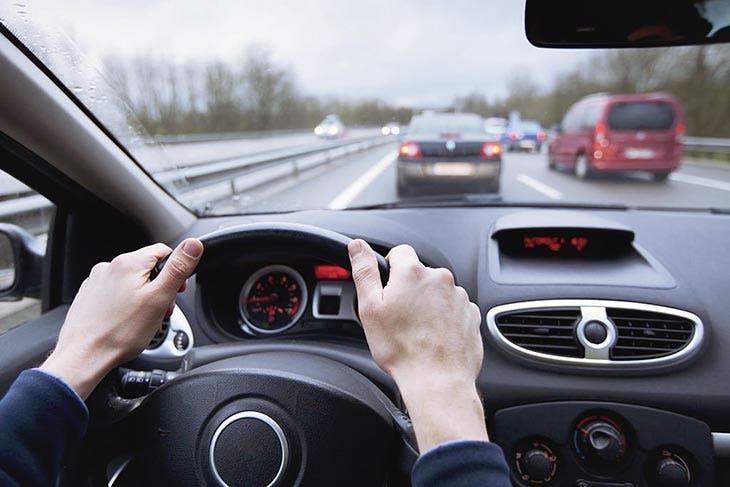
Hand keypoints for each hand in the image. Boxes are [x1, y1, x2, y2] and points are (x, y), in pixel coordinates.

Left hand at [41, 238, 203, 398]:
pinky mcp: (89, 296)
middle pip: (147, 269)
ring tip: (143, 321)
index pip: (163, 251)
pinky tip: (126, 322)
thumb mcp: (160, 298)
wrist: (84, 356)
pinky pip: (116, 294)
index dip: (176, 271)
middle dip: (159, 288)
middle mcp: (109, 267)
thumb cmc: (120, 332)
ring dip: (143, 298)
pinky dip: (125, 305)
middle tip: (160, 311)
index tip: (177, 291)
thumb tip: (193, 245)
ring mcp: (96, 282)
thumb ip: (178, 268)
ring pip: (132, 283)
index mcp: (129, 263)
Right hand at [348, 239, 487, 451]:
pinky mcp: (471, 315)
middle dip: (409, 290)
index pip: (400, 252)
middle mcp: (440, 279)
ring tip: (417, 332)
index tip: (387, 290)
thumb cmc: (401, 349)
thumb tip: (358, 246)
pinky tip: (434, 338)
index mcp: (413, 272)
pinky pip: (454, 309)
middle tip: (399, 317)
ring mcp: (459, 297)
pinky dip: (444, 319)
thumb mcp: (370, 308)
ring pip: (437, 293)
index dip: (390, 269)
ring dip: (428, 305)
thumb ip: (364, 271)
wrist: (437, 381)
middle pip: (420, 275)